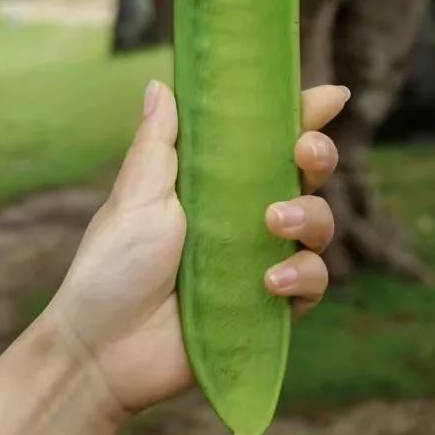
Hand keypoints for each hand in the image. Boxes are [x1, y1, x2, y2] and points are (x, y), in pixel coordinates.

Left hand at [46, 78, 347, 419]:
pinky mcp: (269, 308)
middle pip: (306, 176)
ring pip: (319, 225)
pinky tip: (270, 281)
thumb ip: (158, 144)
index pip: (264, 139)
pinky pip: (312, 284)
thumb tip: (161, 84)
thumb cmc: (111, 268)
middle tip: (304, 152)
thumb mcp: (134, 197)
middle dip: (318, 155)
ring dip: (309, 215)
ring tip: (272, 222)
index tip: (332, 94)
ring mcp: (260, 261)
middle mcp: (243, 216)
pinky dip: (303, 276)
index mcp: (212, 181)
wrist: (102, 350)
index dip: (302, 114)